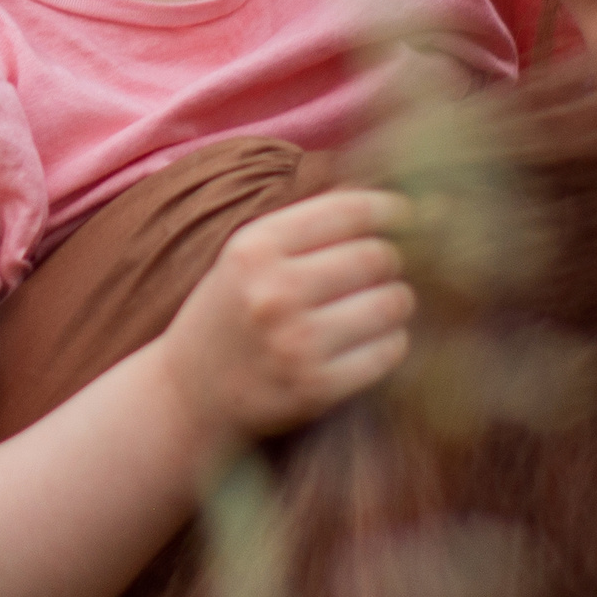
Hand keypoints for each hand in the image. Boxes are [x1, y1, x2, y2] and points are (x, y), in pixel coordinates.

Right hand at [156, 187, 412, 453]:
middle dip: (391, 261)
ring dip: (396, 302)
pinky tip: (370, 342)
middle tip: (383, 271)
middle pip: (378, 256)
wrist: (188, 397)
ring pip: (392, 303)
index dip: (392, 210)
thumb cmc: (231, 314)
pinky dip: (390, 342)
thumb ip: (312, 222)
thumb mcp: (250, 255)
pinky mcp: (315, 388)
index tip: (408, 216)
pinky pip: (389, 351)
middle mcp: (274, 291)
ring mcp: (295, 343)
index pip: (350, 211)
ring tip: (378, 306)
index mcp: (255, 247)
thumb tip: (398, 198)